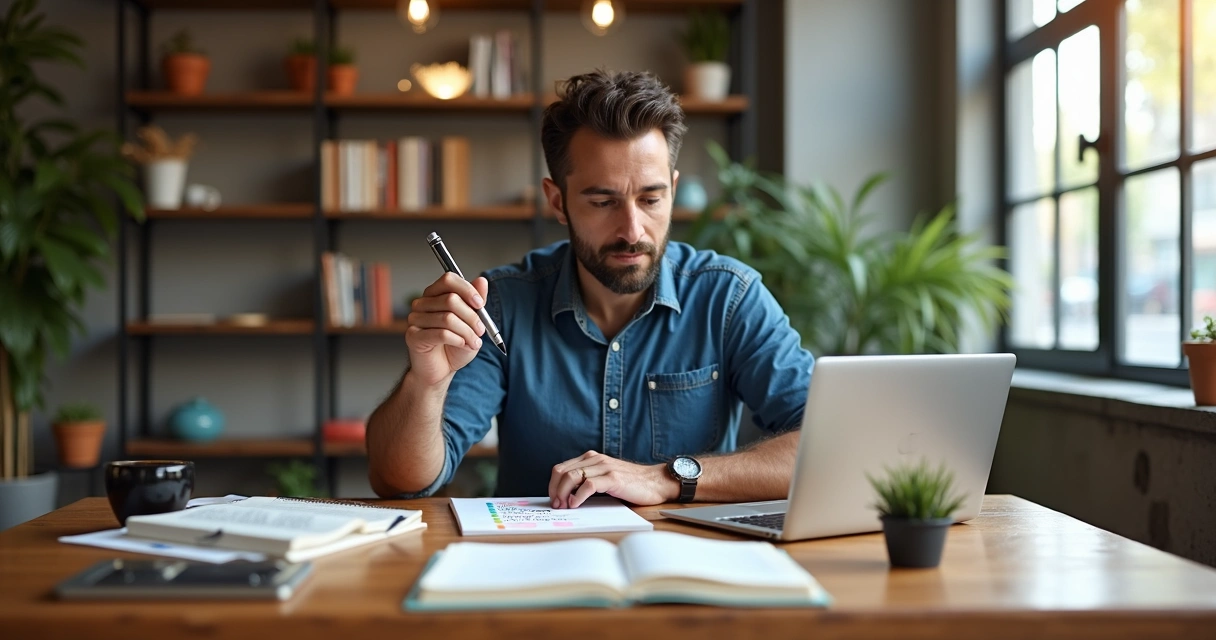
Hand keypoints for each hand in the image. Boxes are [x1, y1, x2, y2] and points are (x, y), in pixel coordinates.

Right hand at [404, 272, 488, 386]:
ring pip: (448, 319)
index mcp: (435, 295)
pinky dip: (458, 340)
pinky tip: (463, 346)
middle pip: (451, 300)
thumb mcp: (471, 323)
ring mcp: (415, 319)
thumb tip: (482, 281)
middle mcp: (422, 304)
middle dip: (472, 317)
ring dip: (467, 332)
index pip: (448, 280)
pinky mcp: (413, 336)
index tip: (480, 304)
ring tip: (474, 342)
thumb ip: (475, 302)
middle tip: (481, 330)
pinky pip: (441, 334)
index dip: (467, 290)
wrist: (442, 370)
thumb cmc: (455, 345)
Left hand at [548, 450, 679, 508]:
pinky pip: (588, 485)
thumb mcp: (605, 477)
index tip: (553, 500)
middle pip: (562, 472)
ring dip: (562, 494)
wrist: (655, 482)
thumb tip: (566, 497)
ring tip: (563, 506)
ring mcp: (604, 467)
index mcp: (591, 458)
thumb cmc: (631, 483)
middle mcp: (595, 459)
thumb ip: (588, 480)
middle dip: (554, 490)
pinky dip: (577, 496)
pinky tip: (575, 504)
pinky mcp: (613, 478)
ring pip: (572, 477)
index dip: (552, 485)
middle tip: (555, 505)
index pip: (561, 468)